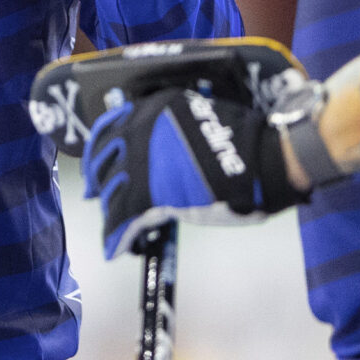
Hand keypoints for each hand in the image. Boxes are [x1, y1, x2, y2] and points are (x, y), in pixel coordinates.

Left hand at [29, 38, 310, 256]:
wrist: (263, 157)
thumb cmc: (241, 138)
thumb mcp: (195, 117)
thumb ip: (168, 130)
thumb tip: (154, 149)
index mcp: (152, 109)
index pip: (109, 128)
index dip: (99, 150)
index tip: (97, 164)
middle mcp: (140, 132)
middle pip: (103, 163)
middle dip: (99, 183)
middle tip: (97, 197)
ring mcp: (143, 164)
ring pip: (112, 194)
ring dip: (110, 214)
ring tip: (114, 228)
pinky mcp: (152, 196)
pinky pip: (124, 220)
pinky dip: (117, 237)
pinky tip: (116, 249)